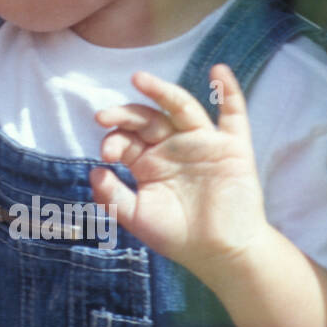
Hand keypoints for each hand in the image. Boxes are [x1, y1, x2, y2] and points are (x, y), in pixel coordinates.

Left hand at [91, 64, 270, 277]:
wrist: (221, 254)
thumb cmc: (177, 236)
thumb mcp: (135, 216)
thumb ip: (111, 195)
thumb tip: (93, 171)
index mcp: (149, 161)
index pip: (126, 138)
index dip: (113, 139)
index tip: (107, 153)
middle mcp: (173, 147)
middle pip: (148, 119)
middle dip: (125, 114)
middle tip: (104, 115)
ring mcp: (203, 144)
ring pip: (181, 109)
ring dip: (162, 91)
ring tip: (140, 78)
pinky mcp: (232, 148)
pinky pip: (234, 116)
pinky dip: (229, 93)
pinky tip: (219, 72)